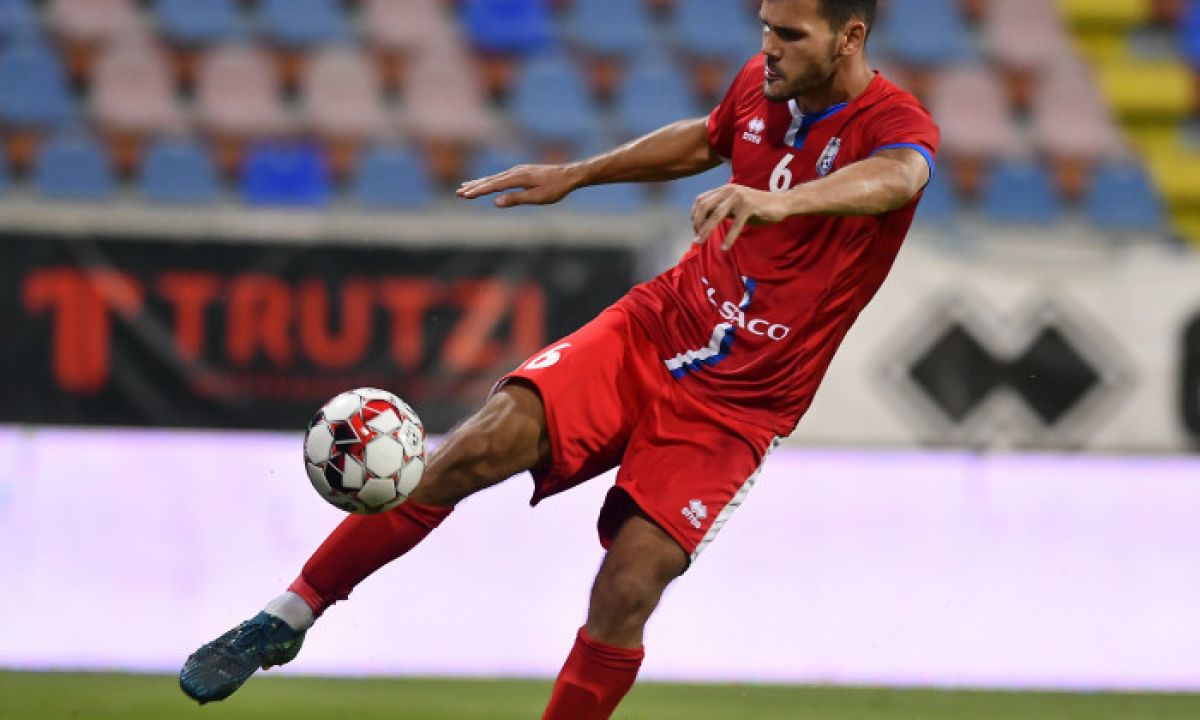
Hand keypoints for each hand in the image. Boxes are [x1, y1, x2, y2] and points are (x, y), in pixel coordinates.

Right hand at [456, 164, 580, 207]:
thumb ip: (516, 199)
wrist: (569, 175)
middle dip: (474, 187)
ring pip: (494, 178)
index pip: (493, 185)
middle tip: (458, 193)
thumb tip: (496, 202)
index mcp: (518, 178)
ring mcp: (517, 170)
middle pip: (490, 180)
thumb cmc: (555, 188)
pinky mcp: (521, 172)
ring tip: (465, 187)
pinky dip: (490, 180)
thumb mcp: (537, 197)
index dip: (478, 191)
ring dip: (479, 183)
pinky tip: (486, 183)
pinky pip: (501, 177)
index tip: (465, 195)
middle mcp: (515, 171)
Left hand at [691, 184, 790, 250]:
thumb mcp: (736, 206)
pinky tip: (724, 248)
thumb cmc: (758, 207)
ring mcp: (739, 197)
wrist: (781, 203)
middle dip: (697, 224)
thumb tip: (704, 223)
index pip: (701, 200)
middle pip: (704, 206)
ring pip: (716, 215)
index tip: (695, 230)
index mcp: (724, 189)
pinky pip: (735, 224)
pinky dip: (729, 238)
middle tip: (696, 239)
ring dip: (705, 231)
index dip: (695, 215)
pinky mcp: (749, 206)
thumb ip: (722, 210)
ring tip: (700, 243)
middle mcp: (729, 190)